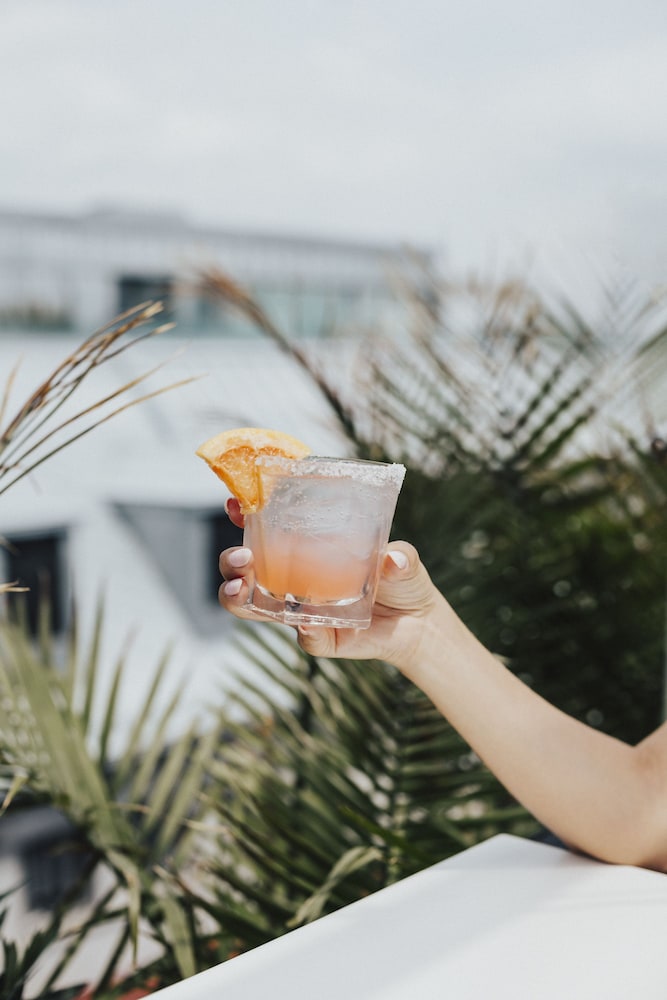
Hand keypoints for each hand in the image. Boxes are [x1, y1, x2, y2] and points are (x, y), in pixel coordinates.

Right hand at [218, 497, 438, 668]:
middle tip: (242, 558)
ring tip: (241, 589)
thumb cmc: (400, 576)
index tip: (234, 503)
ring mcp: (304, 610)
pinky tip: (308, 624)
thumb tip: (394, 559)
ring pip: (255, 608)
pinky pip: (307, 639)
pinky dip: (307, 633)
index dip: (244, 516)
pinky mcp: (323, 638)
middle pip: (244, 572)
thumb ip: (400, 555)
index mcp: (305, 550)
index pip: (265, 530)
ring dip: (239, 599)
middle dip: (231, 563)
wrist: (420, 621)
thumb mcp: (402, 555)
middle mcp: (295, 580)